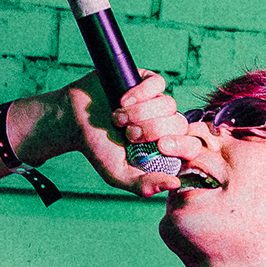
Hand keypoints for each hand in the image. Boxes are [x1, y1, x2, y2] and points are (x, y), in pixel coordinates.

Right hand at [64, 71, 209, 196]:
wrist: (73, 119)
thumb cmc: (97, 148)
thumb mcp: (117, 173)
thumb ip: (144, 185)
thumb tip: (175, 184)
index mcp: (164, 147)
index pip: (192, 146)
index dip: (182, 145)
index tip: (161, 147)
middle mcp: (164, 124)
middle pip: (179, 123)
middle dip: (152, 130)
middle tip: (129, 135)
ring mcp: (157, 101)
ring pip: (168, 103)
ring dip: (140, 113)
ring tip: (118, 119)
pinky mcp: (146, 81)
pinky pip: (158, 83)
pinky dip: (140, 93)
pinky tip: (121, 100)